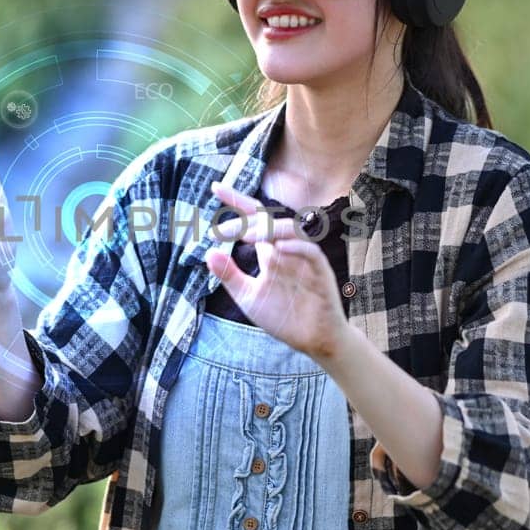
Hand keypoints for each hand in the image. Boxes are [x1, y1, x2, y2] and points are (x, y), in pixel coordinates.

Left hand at [205, 181, 350, 364]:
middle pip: (269, 220)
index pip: (254, 218)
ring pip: (292, 230)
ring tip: (246, 236)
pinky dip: (295, 247)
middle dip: (244, 222)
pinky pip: (311, 253)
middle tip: (220, 232)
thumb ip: (229, 275)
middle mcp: (287, 249)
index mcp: (270, 250)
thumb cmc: (284, 317)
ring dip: (269, 229)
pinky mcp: (321, 272)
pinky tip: (276, 248)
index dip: (237, 201)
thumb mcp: (248, 296)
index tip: (215, 188)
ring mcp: (304, 259)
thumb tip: (208, 252)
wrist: (314, 341)